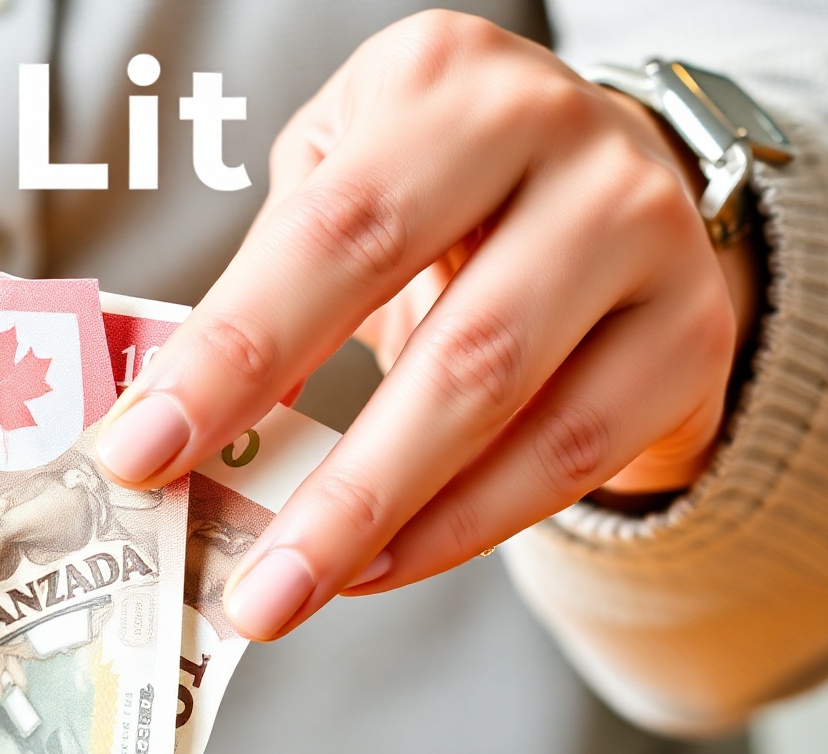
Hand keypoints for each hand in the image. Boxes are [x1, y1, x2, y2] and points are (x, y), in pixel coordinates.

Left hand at [96, 11, 762, 639]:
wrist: (610, 187)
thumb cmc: (437, 202)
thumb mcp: (342, 188)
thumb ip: (265, 291)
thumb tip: (163, 434)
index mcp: (442, 84)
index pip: (328, 236)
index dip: (228, 356)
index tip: (138, 456)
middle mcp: (561, 138)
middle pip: (443, 341)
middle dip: (329, 487)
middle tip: (242, 589)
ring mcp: (645, 234)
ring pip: (507, 407)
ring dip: (386, 522)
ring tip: (292, 594)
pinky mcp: (688, 334)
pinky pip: (567, 459)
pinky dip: (461, 529)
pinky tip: (378, 568)